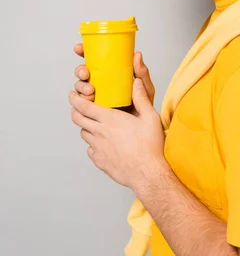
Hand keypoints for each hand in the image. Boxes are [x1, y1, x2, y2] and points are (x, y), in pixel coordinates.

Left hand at [69, 76, 166, 193]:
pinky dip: (93, 144)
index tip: (73, 94)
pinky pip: (90, 149)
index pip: (83, 106)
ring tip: (95, 125)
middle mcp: (99, 132)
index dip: (75, 99)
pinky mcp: (99, 160)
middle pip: (77, 119)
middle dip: (75, 110)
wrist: (148, 173)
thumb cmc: (150, 146)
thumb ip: (141, 98)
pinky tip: (104, 143)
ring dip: (86, 127)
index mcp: (110, 120)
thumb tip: (136, 82)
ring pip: (83, 133)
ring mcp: (97, 148)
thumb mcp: (150, 118)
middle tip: (79, 107)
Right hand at [73, 43, 155, 106]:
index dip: (84, 52)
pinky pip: (81, 104)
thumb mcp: (146, 88)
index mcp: (111, 73)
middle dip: (80, 71)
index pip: (94, 59)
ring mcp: (95, 96)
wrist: (143, 128)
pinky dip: (80, 101)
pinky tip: (88, 101)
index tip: (79, 49)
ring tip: (90, 91)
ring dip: (80, 87)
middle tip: (86, 74)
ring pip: (80, 87)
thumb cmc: (145, 106)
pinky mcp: (93, 110)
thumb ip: (142, 73)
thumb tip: (137, 55)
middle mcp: (100, 83)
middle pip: (83, 72)